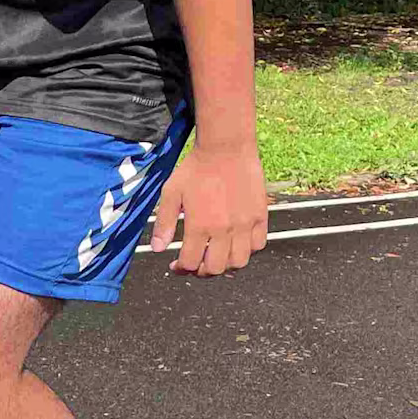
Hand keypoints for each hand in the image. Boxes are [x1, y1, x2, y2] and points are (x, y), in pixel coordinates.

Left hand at [149, 142, 268, 275]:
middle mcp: (223, 229)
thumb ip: (164, 223)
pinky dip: (247, 249)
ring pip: (238, 262)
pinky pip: (258, 244)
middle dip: (201, 270)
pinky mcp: (260, 216)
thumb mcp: (171, 193)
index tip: (177, 264)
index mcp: (199, 226)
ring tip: (217, 255)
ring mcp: (244, 224)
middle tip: (196, 262)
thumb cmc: (197, 168)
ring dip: (226, 264)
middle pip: (215, 268)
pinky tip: (237, 242)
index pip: (190, 263)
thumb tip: (158, 248)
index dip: (180, 268)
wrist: (225, 147)